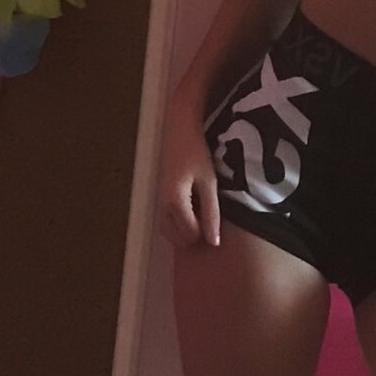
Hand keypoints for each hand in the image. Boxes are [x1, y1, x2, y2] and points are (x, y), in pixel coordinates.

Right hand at [158, 97, 221, 247]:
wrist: (178, 133)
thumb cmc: (196, 155)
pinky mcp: (159, 200)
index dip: (207, 233)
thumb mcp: (209, 183)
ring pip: (171, 235)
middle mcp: (162, 208)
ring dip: (187, 232)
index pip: (191, 235)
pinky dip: (179, 226)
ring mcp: (158, 204)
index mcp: (175, 203)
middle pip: (180, 239)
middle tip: (209, 215)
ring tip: (202, 214)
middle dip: (196, 235)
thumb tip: (214, 242)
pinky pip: (167, 225)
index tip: (217, 217)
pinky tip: (192, 212)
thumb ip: (211, 213)